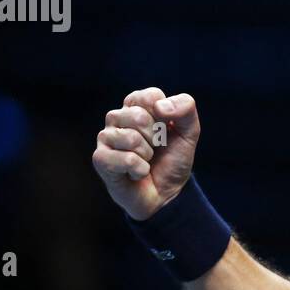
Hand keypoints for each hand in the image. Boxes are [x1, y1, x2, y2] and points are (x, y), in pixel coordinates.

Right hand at [92, 87, 200, 220]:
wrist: (167, 193)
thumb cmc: (173, 159)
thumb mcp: (189, 132)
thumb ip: (185, 109)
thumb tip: (160, 107)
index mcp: (136, 105)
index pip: (150, 96)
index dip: (166, 117)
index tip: (167, 130)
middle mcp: (117, 117)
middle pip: (139, 116)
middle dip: (156, 138)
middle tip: (155, 149)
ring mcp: (106, 138)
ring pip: (131, 138)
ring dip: (148, 155)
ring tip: (146, 160)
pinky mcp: (100, 159)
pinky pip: (127, 159)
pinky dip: (140, 170)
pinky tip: (137, 173)